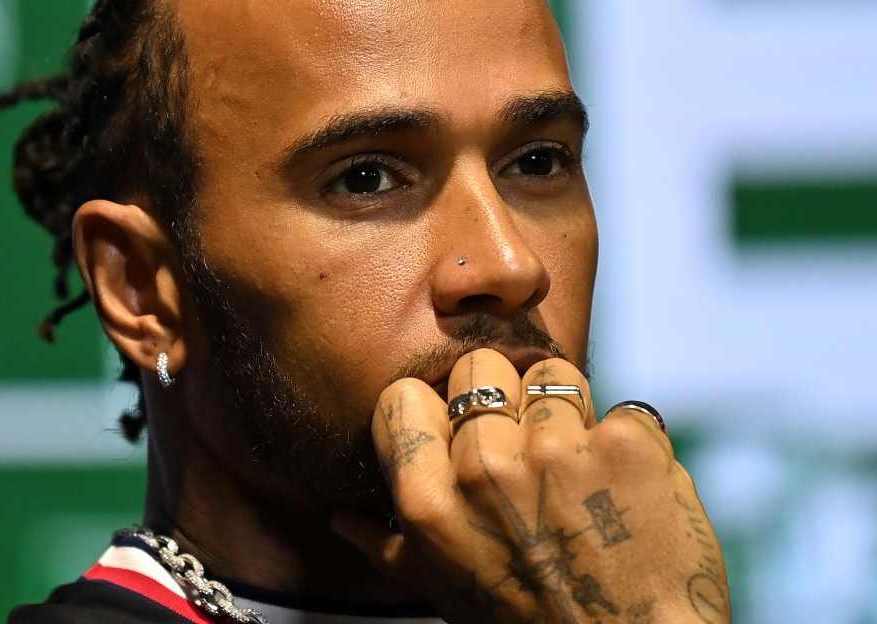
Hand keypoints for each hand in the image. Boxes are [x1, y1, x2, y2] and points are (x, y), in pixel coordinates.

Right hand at [331, 349, 729, 622]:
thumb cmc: (529, 623)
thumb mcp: (441, 591)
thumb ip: (385, 546)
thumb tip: (338, 517)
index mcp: (428, 501)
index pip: (403, 396)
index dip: (431, 408)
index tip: (452, 428)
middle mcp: (484, 470)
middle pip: (478, 367)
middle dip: (501, 393)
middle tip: (522, 444)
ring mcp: (558, 451)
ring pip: (551, 374)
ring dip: (564, 410)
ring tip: (576, 465)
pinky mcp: (627, 444)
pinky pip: (620, 406)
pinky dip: (626, 438)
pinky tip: (623, 481)